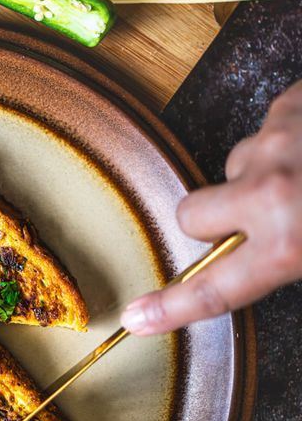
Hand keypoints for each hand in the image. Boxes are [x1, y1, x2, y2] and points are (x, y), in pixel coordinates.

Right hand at [122, 79, 301, 333]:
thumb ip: (301, 262)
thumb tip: (285, 263)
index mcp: (291, 243)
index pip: (216, 288)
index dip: (172, 308)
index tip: (135, 319)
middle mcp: (271, 190)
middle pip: (193, 212)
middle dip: (214, 218)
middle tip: (259, 219)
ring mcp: (276, 139)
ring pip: (237, 165)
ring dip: (264, 173)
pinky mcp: (290, 101)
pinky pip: (269, 125)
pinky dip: (291, 135)